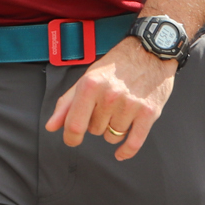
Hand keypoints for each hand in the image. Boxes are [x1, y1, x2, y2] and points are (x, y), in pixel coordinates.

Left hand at [44, 40, 178, 160]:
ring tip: (121, 111)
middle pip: (95, 130)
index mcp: (91, 86)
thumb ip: (67, 103)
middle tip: (108, 107)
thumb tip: (51, 126)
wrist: (152, 51)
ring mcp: (131, 105)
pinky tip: (121, 153)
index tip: (73, 138)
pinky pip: (134, 142)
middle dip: (98, 123)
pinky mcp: (149, 112)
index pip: (74, 125)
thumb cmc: (118, 65)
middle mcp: (110, 96)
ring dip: (114, 129)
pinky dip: (126, 151)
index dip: (70, 137)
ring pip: (112, 136)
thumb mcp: (88, 78)